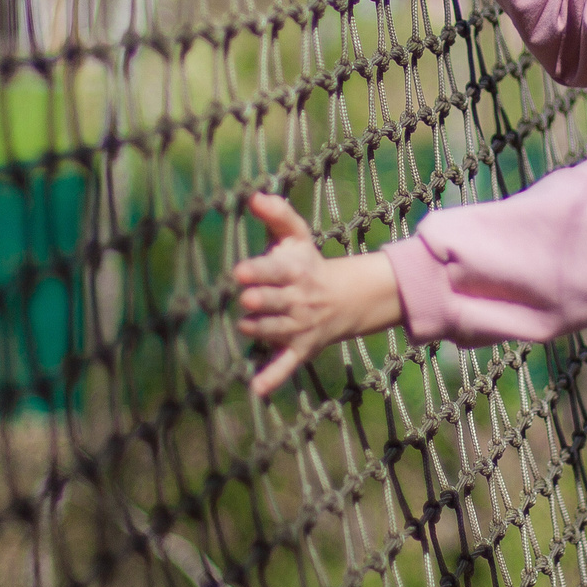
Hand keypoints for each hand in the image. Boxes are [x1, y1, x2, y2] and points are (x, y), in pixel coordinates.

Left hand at [233, 193, 405, 397]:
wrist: (345, 299)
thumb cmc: (307, 264)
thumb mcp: (297, 237)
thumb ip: (277, 215)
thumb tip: (254, 196)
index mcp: (295, 271)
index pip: (276, 271)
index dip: (259, 271)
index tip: (241, 271)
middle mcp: (298, 300)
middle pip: (276, 302)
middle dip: (262, 301)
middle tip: (246, 298)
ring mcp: (299, 326)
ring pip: (276, 331)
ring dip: (261, 330)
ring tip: (245, 325)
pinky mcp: (299, 349)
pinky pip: (287, 365)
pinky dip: (273, 378)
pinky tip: (257, 390)